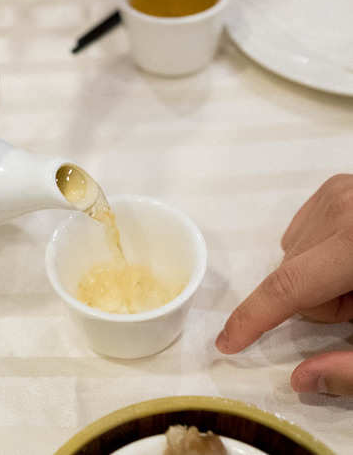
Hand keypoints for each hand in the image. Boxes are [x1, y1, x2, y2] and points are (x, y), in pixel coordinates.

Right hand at [216, 174, 352, 395]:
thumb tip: (302, 382)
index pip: (289, 287)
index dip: (254, 319)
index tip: (227, 342)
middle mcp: (342, 210)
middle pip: (293, 274)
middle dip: (321, 300)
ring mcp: (337, 192)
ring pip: (294, 252)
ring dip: (320, 274)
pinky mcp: (336, 186)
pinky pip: (301, 230)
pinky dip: (320, 250)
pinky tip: (352, 253)